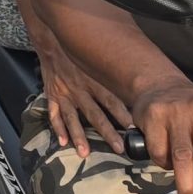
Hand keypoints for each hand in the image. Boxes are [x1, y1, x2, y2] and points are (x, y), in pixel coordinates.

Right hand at [38, 36, 130, 155]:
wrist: (52, 40)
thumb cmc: (79, 50)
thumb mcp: (98, 57)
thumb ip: (114, 68)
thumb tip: (140, 71)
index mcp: (94, 80)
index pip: (111, 99)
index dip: (123, 114)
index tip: (134, 128)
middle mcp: (80, 89)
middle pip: (95, 114)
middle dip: (107, 132)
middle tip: (118, 148)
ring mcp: (64, 94)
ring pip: (72, 118)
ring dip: (79, 136)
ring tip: (85, 153)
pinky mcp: (52, 96)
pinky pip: (54, 115)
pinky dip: (58, 129)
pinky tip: (63, 143)